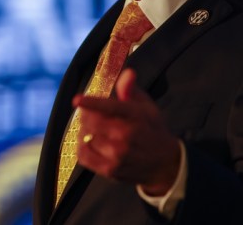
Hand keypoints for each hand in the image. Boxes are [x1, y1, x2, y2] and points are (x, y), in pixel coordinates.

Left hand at [74, 68, 180, 195]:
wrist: (165, 164)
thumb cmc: (153, 130)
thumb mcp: (147, 107)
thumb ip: (131, 90)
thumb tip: (126, 73)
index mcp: (136, 117)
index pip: (110, 107)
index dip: (91, 103)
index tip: (77, 99)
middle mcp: (126, 136)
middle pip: (91, 121)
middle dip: (86, 114)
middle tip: (89, 113)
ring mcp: (117, 155)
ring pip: (85, 137)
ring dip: (84, 130)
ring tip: (92, 128)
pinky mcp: (109, 170)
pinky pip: (83, 155)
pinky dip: (81, 146)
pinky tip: (89, 142)